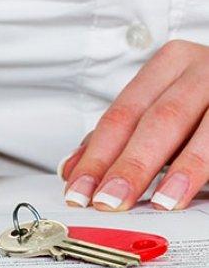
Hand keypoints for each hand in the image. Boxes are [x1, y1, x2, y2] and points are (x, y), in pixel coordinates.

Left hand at [60, 40, 208, 210]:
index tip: (79, 190)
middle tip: (109, 201)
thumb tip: (72, 169)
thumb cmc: (203, 100)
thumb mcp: (158, 107)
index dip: (97, 155)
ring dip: (179, 171)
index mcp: (169, 64)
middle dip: (131, 166)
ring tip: (160, 203)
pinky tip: (193, 190)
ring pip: (203, 131)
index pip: (122, 114)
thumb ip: (118, 136)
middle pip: (158, 121)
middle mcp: (202, 69)